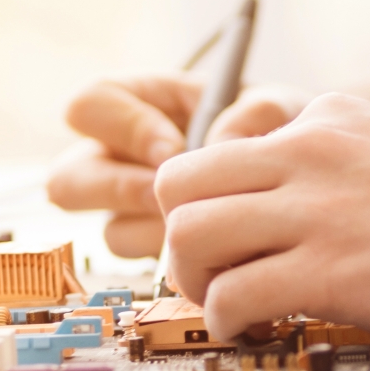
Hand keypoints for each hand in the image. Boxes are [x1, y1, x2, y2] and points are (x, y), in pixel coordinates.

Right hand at [47, 73, 307, 256]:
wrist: (303, 179)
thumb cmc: (277, 129)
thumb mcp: (275, 105)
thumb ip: (254, 110)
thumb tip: (218, 142)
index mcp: (138, 103)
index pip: (90, 105)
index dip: (123, 127)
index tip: (174, 148)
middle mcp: (119, 157)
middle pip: (66, 180)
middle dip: (119, 192)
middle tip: (170, 200)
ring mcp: (130, 211)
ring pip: (108, 232)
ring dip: (157, 232)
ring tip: (212, 225)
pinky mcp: (153, 251)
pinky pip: (144, 268)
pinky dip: (180, 262)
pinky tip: (222, 249)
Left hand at [153, 93, 369, 348]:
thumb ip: (349, 169)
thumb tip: (309, 213)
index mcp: (332, 117)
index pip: (223, 141)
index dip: (215, 197)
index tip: (232, 232)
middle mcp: (313, 150)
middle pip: (182, 181)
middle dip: (183, 235)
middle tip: (213, 274)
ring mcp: (317, 208)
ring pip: (189, 235)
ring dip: (194, 281)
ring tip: (230, 306)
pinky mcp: (327, 270)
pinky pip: (230, 295)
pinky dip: (227, 321)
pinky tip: (257, 331)